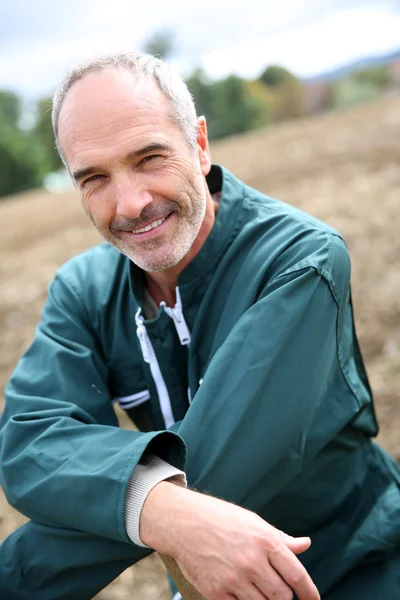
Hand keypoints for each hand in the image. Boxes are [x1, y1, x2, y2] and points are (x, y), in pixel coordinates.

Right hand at [140, 482, 319, 599]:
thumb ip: (281, 538)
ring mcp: (234, 579)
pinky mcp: (217, 592)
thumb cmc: (222, 519)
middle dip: (283, 596)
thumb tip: (305, 544)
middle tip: (276, 588)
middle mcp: (252, 562)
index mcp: (266, 541)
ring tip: (257, 588)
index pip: (297, 575)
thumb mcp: (254, 522)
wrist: (184, 522)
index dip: (309, 592)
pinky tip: (240, 592)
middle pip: (282, 596)